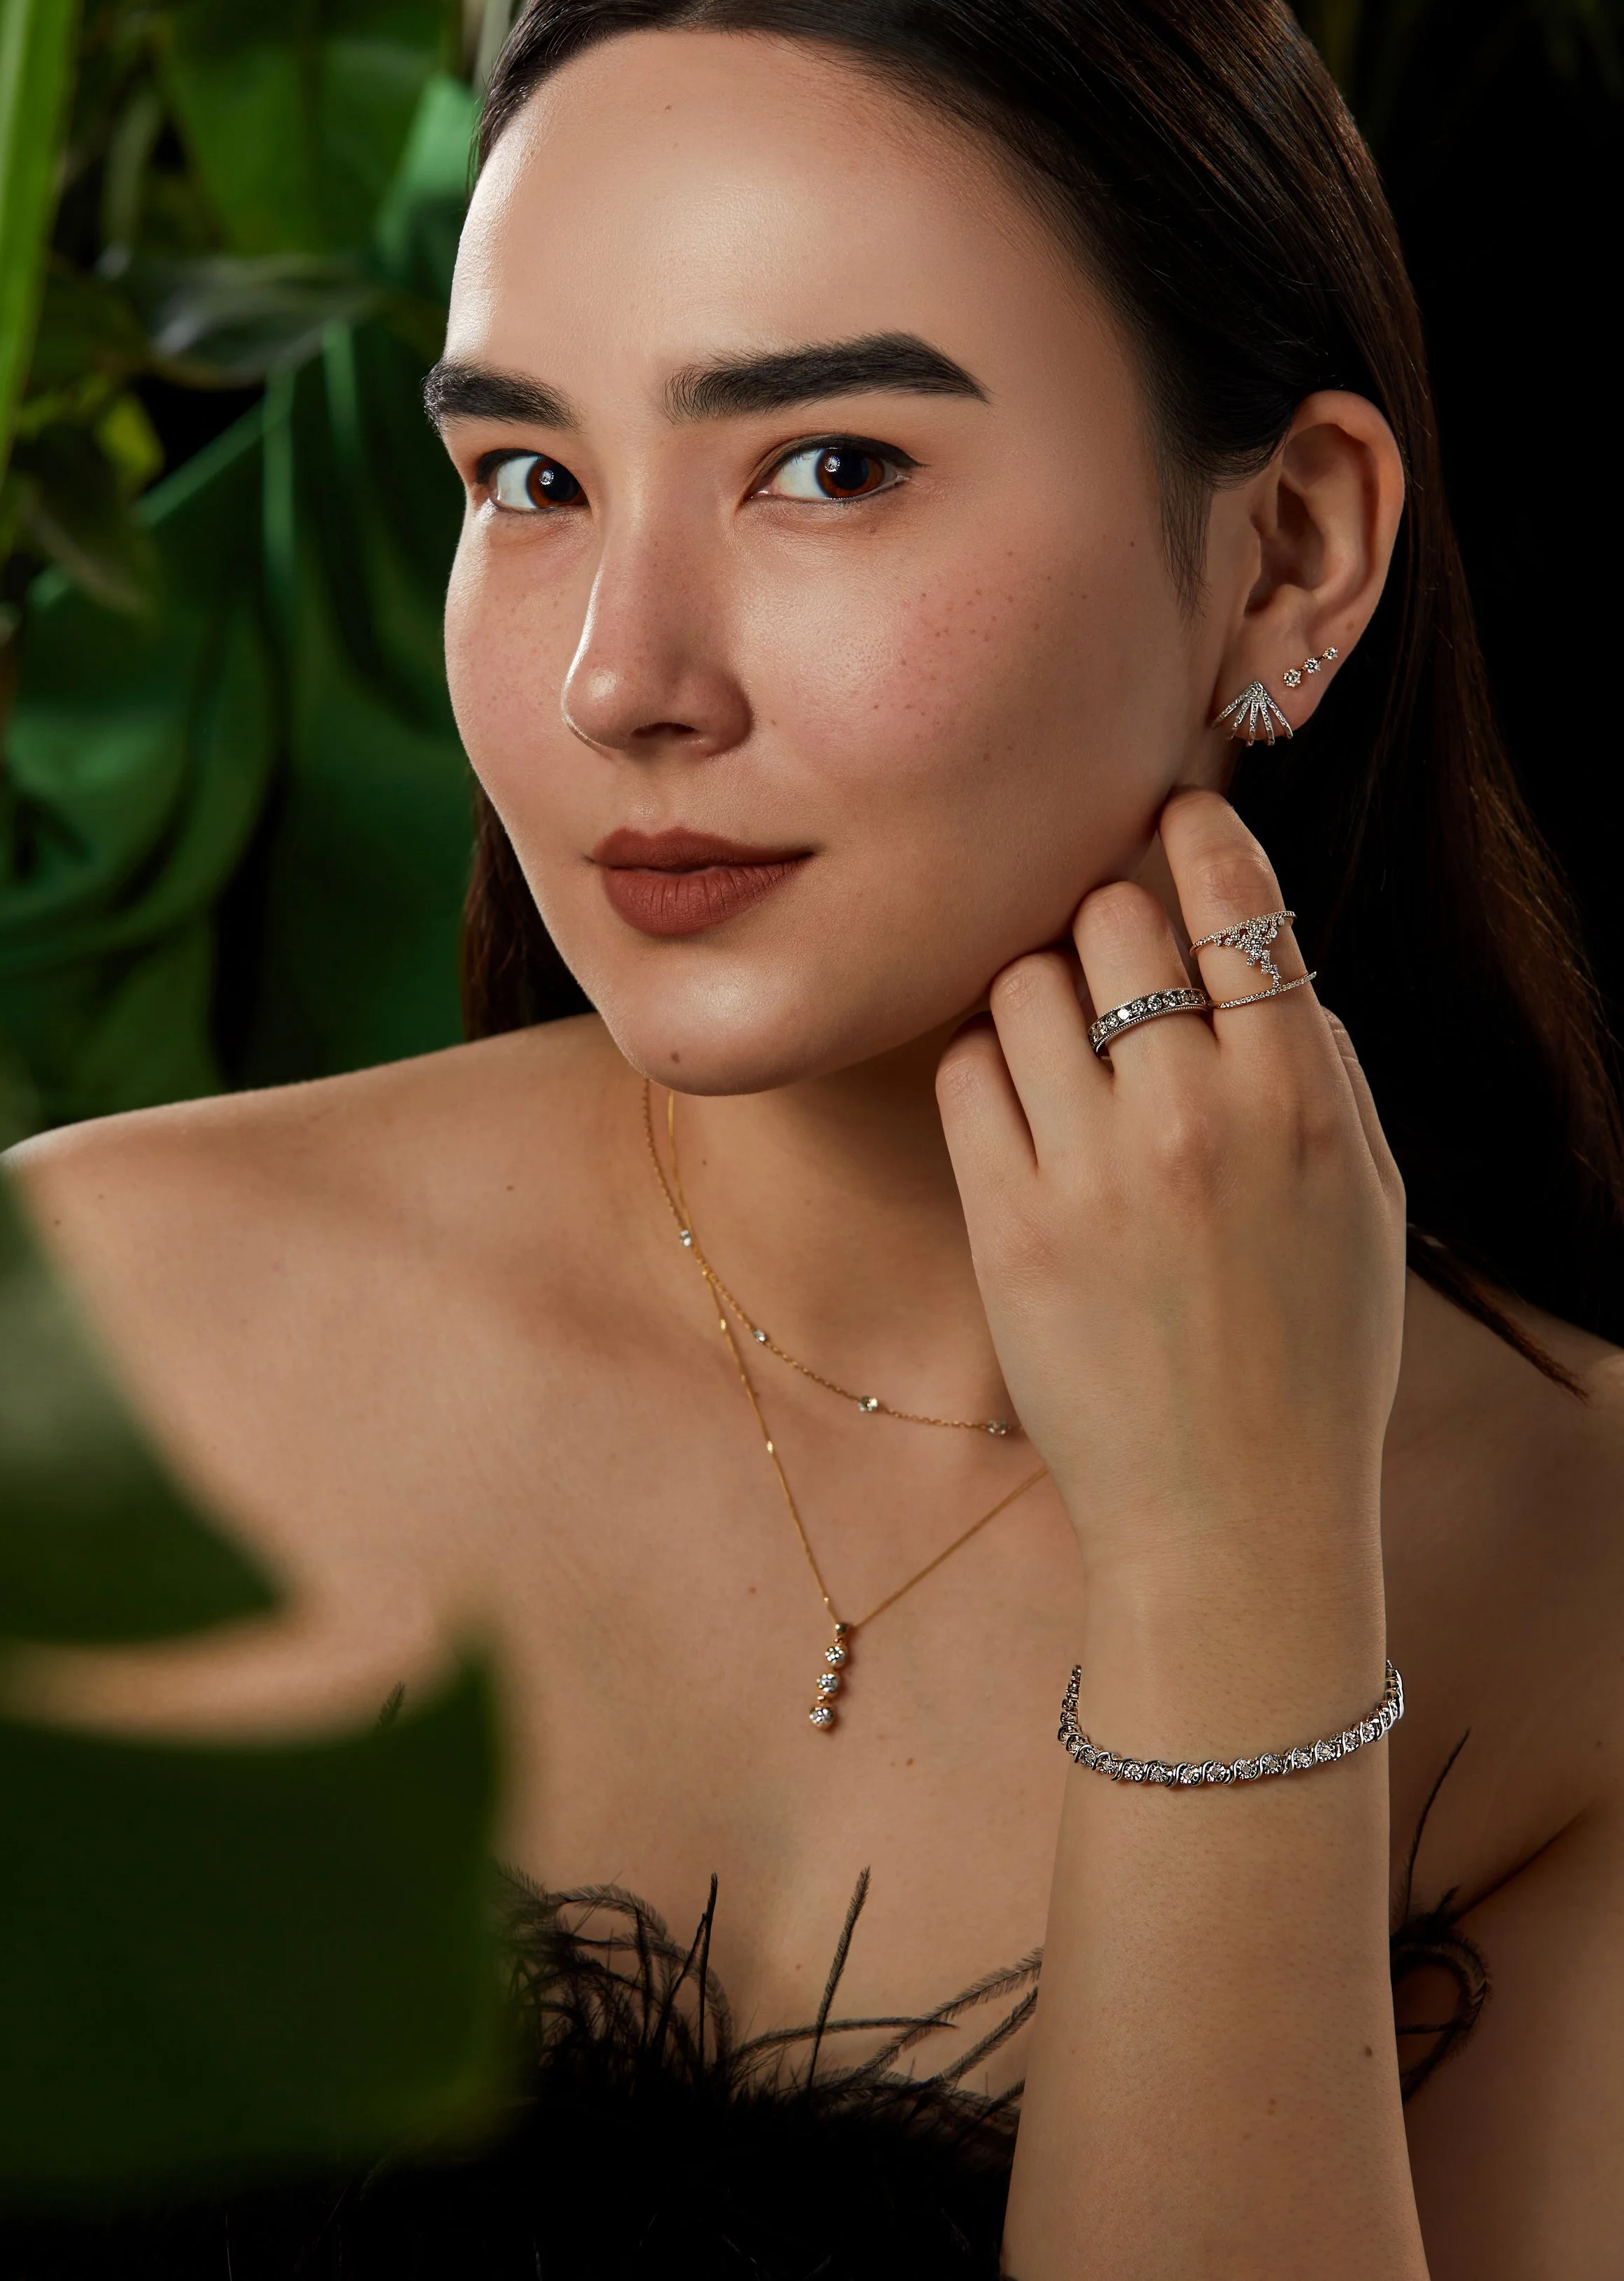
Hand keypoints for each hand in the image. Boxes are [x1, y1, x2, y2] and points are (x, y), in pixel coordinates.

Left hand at [936, 789, 1404, 1604]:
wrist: (1232, 1515)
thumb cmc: (1313, 1355)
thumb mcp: (1365, 1200)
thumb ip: (1316, 1067)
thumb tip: (1250, 951)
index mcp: (1303, 1102)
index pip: (1238, 906)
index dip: (1195, 836)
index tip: (1171, 814)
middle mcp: (1197, 1117)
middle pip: (1111, 916)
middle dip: (1104, 915)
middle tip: (1106, 954)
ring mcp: (1095, 1169)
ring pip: (1023, 981)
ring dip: (1036, 990)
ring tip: (1061, 1045)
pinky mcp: (1009, 1221)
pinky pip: (964, 1071)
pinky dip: (984, 1066)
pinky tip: (1016, 1105)